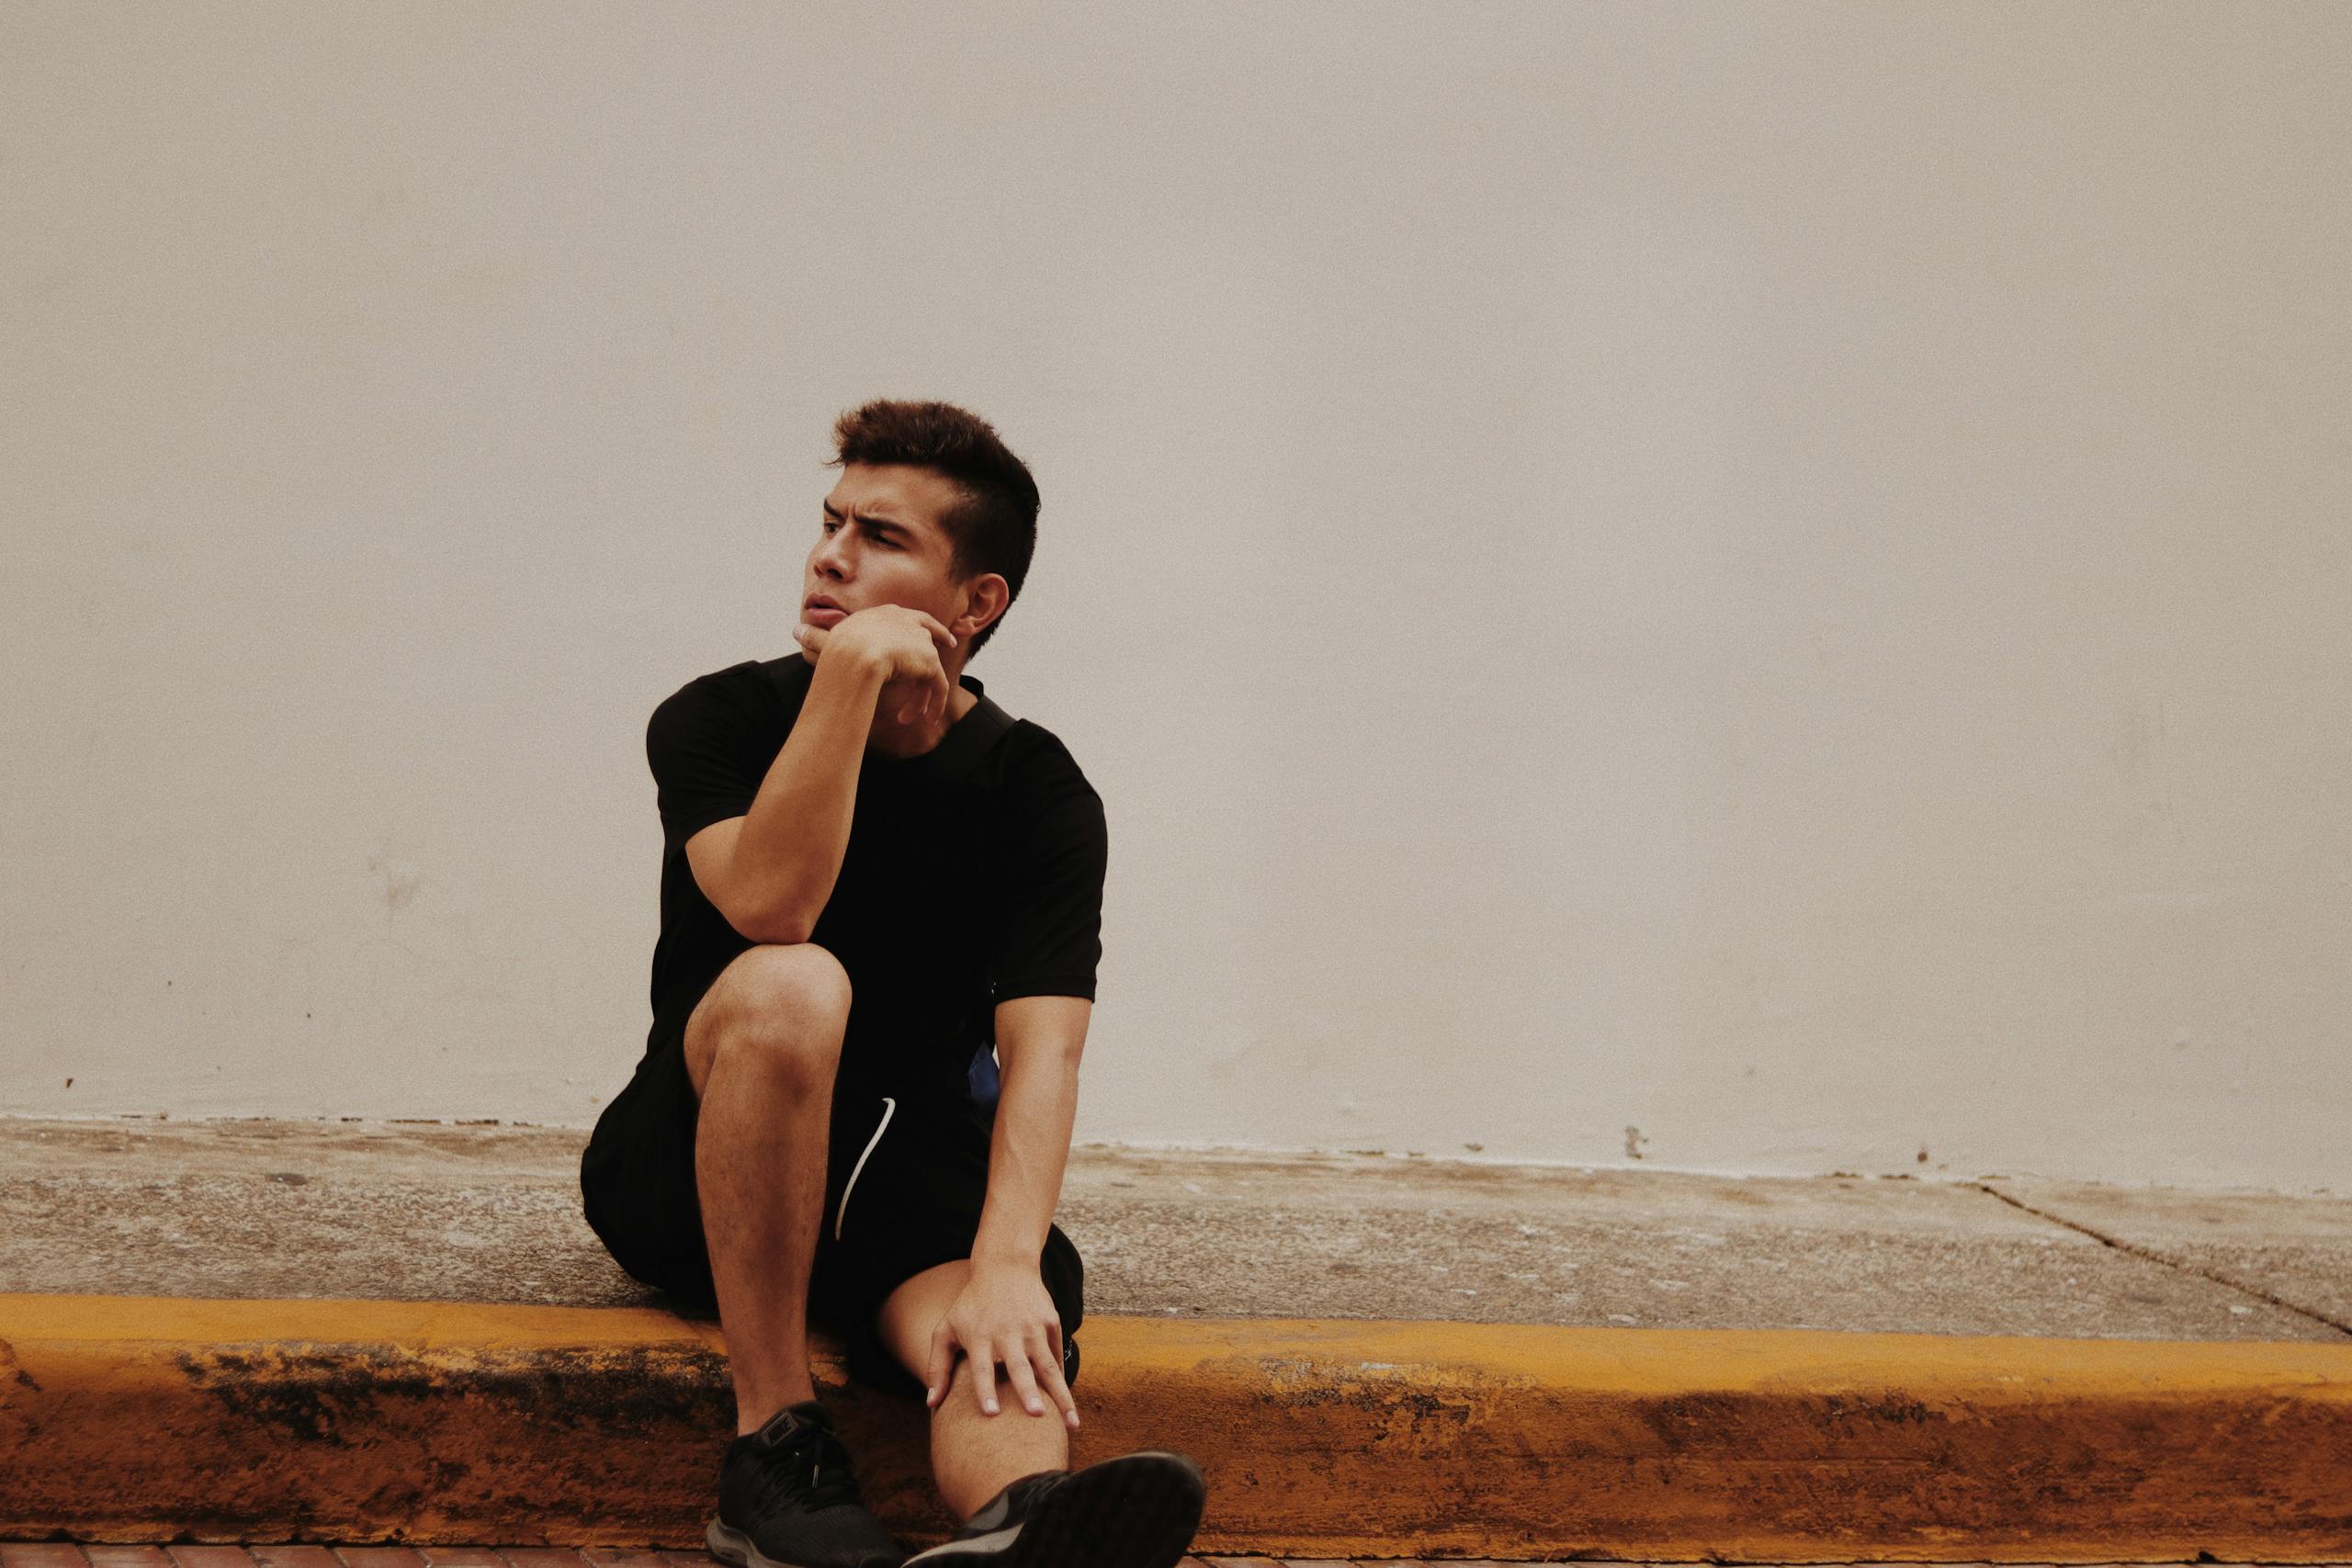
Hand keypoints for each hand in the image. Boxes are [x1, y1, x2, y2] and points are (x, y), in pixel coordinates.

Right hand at [794, 603, 957, 725]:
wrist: (854, 656)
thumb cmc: (836, 650)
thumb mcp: (827, 642)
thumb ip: (815, 638)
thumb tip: (795, 631)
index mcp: (886, 614)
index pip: (913, 617)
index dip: (926, 626)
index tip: (940, 637)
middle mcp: (907, 622)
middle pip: (926, 640)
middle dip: (934, 653)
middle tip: (939, 664)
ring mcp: (920, 641)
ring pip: (929, 670)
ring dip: (920, 696)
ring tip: (908, 717)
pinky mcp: (929, 662)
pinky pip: (937, 686)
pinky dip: (932, 704)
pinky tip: (923, 719)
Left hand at [923, 1259, 1079, 1430]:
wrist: (1005, 1267)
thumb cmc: (971, 1306)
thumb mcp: (946, 1329)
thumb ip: (937, 1367)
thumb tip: (931, 1405)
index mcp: (980, 1337)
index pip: (982, 1368)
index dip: (985, 1390)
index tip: (991, 1414)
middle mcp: (1008, 1333)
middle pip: (1020, 1367)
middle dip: (1028, 1391)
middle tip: (1037, 1414)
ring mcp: (1033, 1327)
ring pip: (1048, 1367)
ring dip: (1060, 1395)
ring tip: (1071, 1423)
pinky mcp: (1051, 1321)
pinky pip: (1056, 1355)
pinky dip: (1061, 1379)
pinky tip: (1067, 1406)